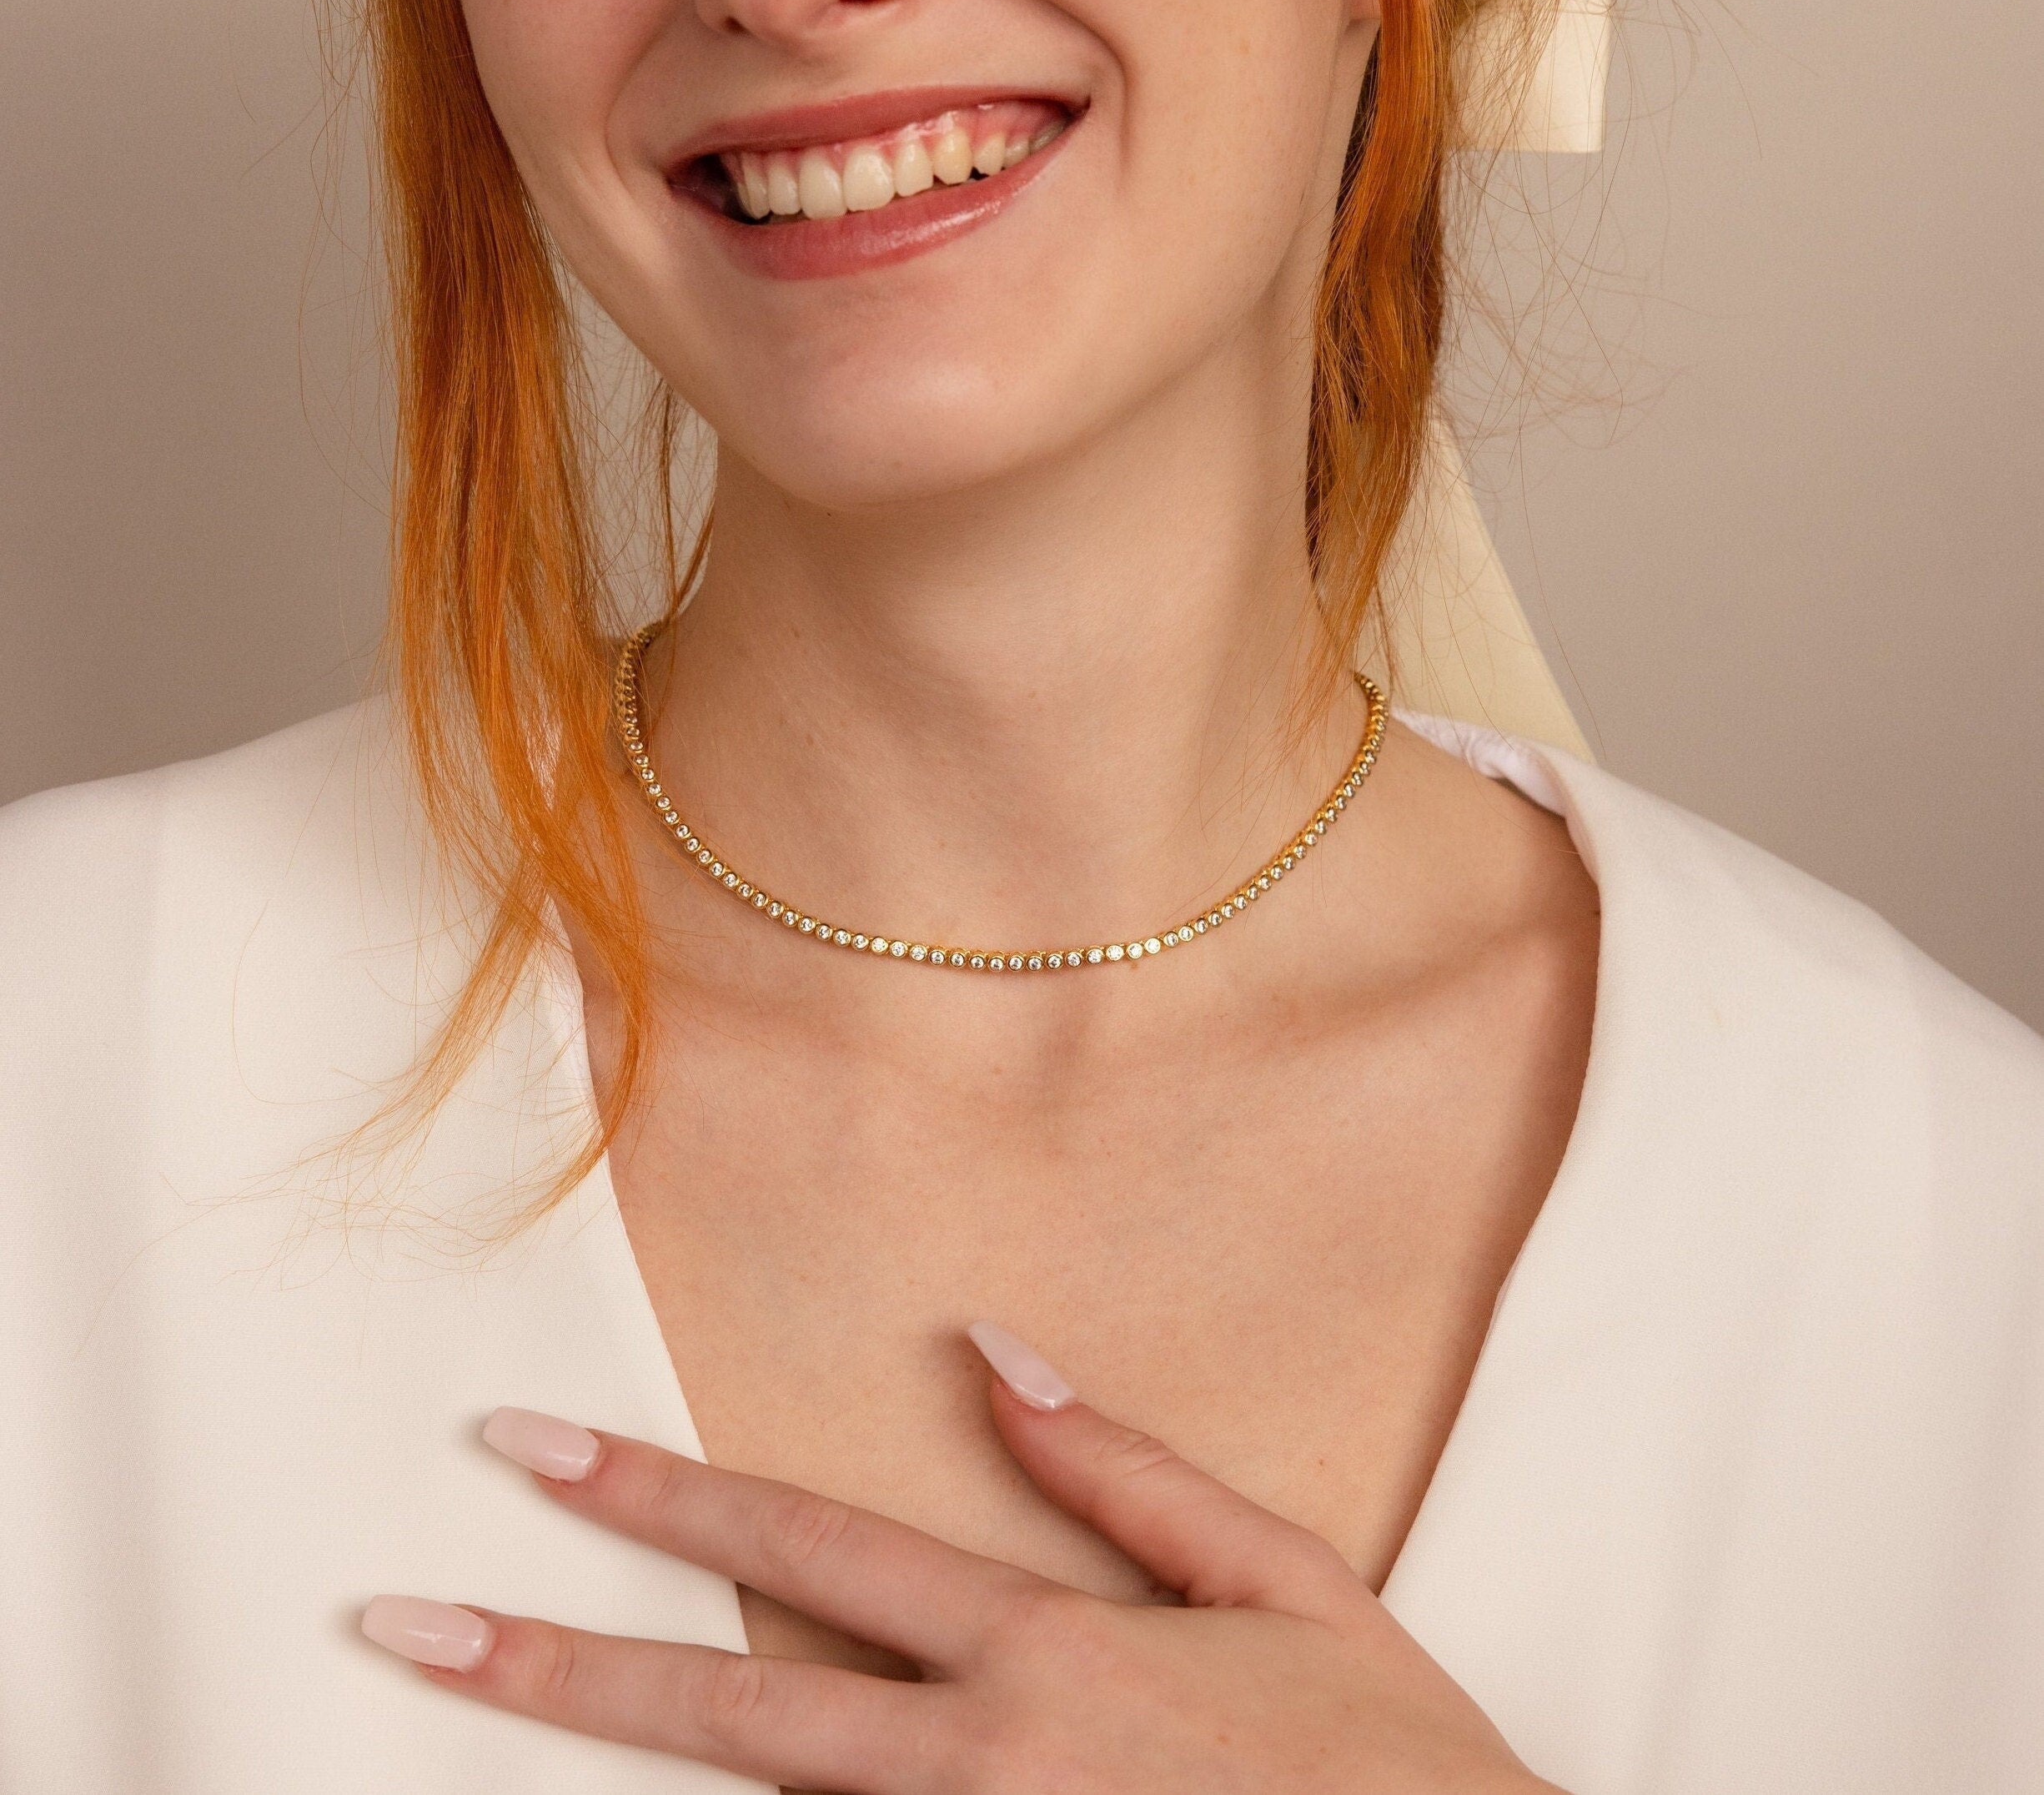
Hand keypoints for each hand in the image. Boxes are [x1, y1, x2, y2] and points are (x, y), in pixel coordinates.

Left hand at [361, 1322, 1558, 1793]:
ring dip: (611, 1768)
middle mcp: (988, 1769)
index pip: (814, 1548)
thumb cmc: (1394, 1766)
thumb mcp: (1289, 1582)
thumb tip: (993, 1347)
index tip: (527, 1454)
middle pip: (729, 1710)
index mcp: (1050, 1656)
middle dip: (547, 1666)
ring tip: (464, 1705)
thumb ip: (1130, 1467)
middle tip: (396, 1624)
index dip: (659, 1495)